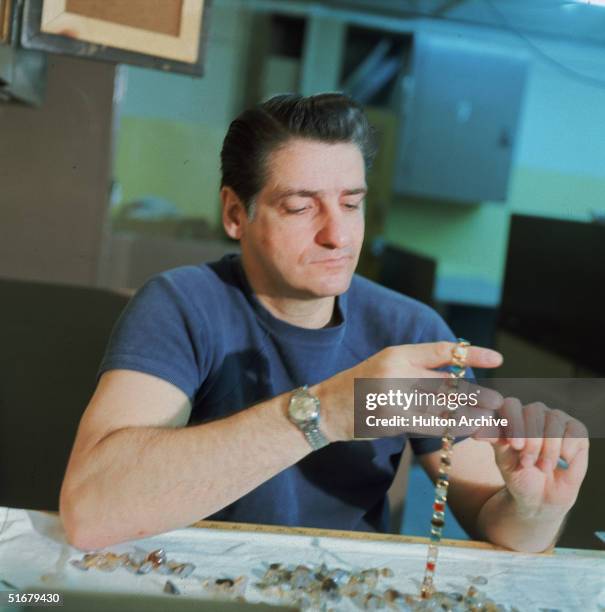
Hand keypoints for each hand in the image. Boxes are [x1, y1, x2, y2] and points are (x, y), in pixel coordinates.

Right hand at [315, 341, 502, 441]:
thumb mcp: (386, 366)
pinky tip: (465, 428)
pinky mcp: (392, 421)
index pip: (443, 350)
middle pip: (447, 383)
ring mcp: (395, 398)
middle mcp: (398, 373)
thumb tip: (456, 376)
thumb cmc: (359, 385)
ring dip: (468, 413)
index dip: (472, 353)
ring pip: (442, 407)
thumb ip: (416, 370)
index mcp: (398, 355)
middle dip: (475, 393)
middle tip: (497, 400)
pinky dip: (450, 427)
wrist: (327, 408)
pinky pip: (430, 425)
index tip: (497, 359)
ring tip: (488, 417)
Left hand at [477, 398, 588, 517]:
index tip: (514, 445)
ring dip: (548, 448)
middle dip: (531, 440)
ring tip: (542, 467)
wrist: (539, 496)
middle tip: (527, 462)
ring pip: (554, 421)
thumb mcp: (503, 458)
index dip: (513, 423)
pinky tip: (562, 461)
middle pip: (533, 412)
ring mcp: (555, 419)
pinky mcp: (576, 430)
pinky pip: (574, 431)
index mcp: (511, 414)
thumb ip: (495, 440)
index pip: (510, 405)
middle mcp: (533, 412)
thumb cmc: (517, 473)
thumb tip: (478, 430)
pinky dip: (567, 450)